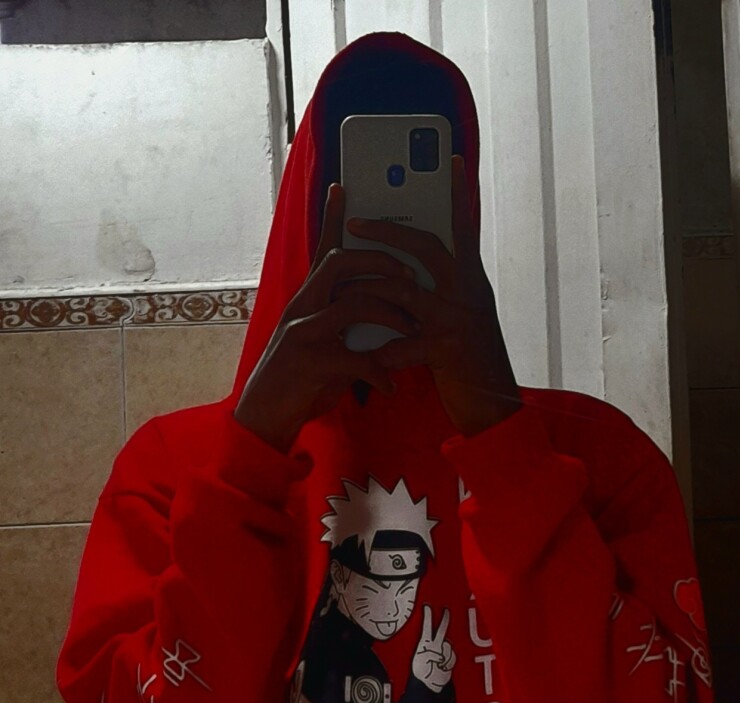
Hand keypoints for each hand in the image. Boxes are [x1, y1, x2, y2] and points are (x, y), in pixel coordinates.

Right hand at [234, 183, 417, 451]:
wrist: (265, 416)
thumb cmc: (300, 377)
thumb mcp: (321, 341)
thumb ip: (344, 321)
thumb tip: (381, 306)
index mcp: (307, 299)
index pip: (321, 250)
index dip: (333, 218)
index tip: (344, 187)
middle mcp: (302, 308)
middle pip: (339, 263)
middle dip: (379, 262)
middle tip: (407, 271)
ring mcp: (303, 333)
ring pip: (352, 304)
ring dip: (390, 313)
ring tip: (412, 328)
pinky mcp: (310, 363)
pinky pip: (355, 359)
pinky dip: (379, 371)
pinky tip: (390, 385)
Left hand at [342, 155, 522, 436]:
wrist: (494, 406)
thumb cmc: (469, 360)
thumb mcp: (460, 317)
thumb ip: (440, 292)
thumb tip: (406, 271)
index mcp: (471, 281)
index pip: (464, 228)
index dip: (458, 192)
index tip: (450, 157)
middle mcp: (468, 293)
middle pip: (427, 248)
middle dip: (388, 232)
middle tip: (356, 219)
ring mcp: (457, 319)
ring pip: (405, 291)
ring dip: (370, 291)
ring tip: (341, 290)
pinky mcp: (446, 350)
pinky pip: (401, 345)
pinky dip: (382, 353)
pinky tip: (369, 361)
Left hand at [412, 605, 455, 692]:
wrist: (428, 688)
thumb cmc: (422, 674)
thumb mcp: (423, 661)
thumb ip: (433, 653)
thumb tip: (442, 651)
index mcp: (424, 644)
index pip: (427, 626)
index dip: (427, 616)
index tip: (427, 606)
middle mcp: (434, 646)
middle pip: (441, 630)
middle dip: (444, 620)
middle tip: (446, 610)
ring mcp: (442, 653)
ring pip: (449, 646)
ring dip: (446, 656)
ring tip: (439, 665)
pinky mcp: (449, 660)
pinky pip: (453, 656)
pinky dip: (449, 662)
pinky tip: (443, 668)